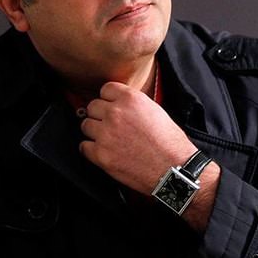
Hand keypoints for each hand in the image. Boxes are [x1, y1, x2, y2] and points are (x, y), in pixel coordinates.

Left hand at [79, 81, 197, 193]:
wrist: (173, 169)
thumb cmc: (170, 143)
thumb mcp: (156, 111)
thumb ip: (135, 105)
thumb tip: (121, 105)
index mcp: (131, 99)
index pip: (106, 89)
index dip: (109, 98)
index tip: (111, 105)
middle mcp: (115, 113)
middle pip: (92, 106)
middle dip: (100, 114)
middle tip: (109, 124)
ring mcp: (105, 134)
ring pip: (86, 125)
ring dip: (94, 131)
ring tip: (107, 139)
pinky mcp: (100, 154)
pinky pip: (84, 147)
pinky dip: (91, 150)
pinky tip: (104, 151)